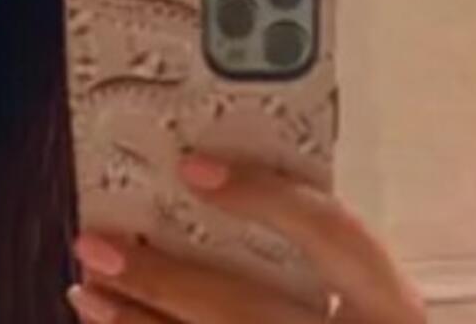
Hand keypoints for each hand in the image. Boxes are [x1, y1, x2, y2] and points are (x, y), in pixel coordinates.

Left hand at [67, 155, 424, 323]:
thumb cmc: (363, 317)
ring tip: (87, 290)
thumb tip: (209, 180)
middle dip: (163, 280)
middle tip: (101, 246)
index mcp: (388, 302)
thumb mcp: (362, 284)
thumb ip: (310, 241)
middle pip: (245, 311)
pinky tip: (114, 322)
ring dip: (137, 323)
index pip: (331, 233)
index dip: (263, 196)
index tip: (193, 167)